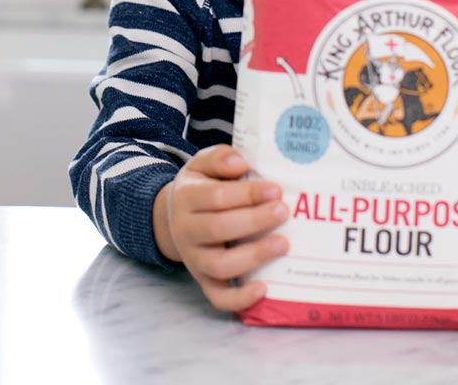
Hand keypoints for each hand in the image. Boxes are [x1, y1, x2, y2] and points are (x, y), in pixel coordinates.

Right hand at [153, 144, 288, 311]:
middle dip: (255, 221)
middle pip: (218, 229)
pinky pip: (217, 297)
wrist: (172, 217)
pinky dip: (239, 299)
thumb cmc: (200, 187)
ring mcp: (194, 259)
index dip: (247, 194)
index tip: (276, 189)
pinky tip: (264, 289)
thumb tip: (239, 163)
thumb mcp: (201, 165)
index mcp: (186, 198)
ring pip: (220, 265)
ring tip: (283, 244)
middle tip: (284, 211)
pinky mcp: (203, 281)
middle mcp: (186, 231)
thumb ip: (218, 158)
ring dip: (253, 256)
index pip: (215, 197)